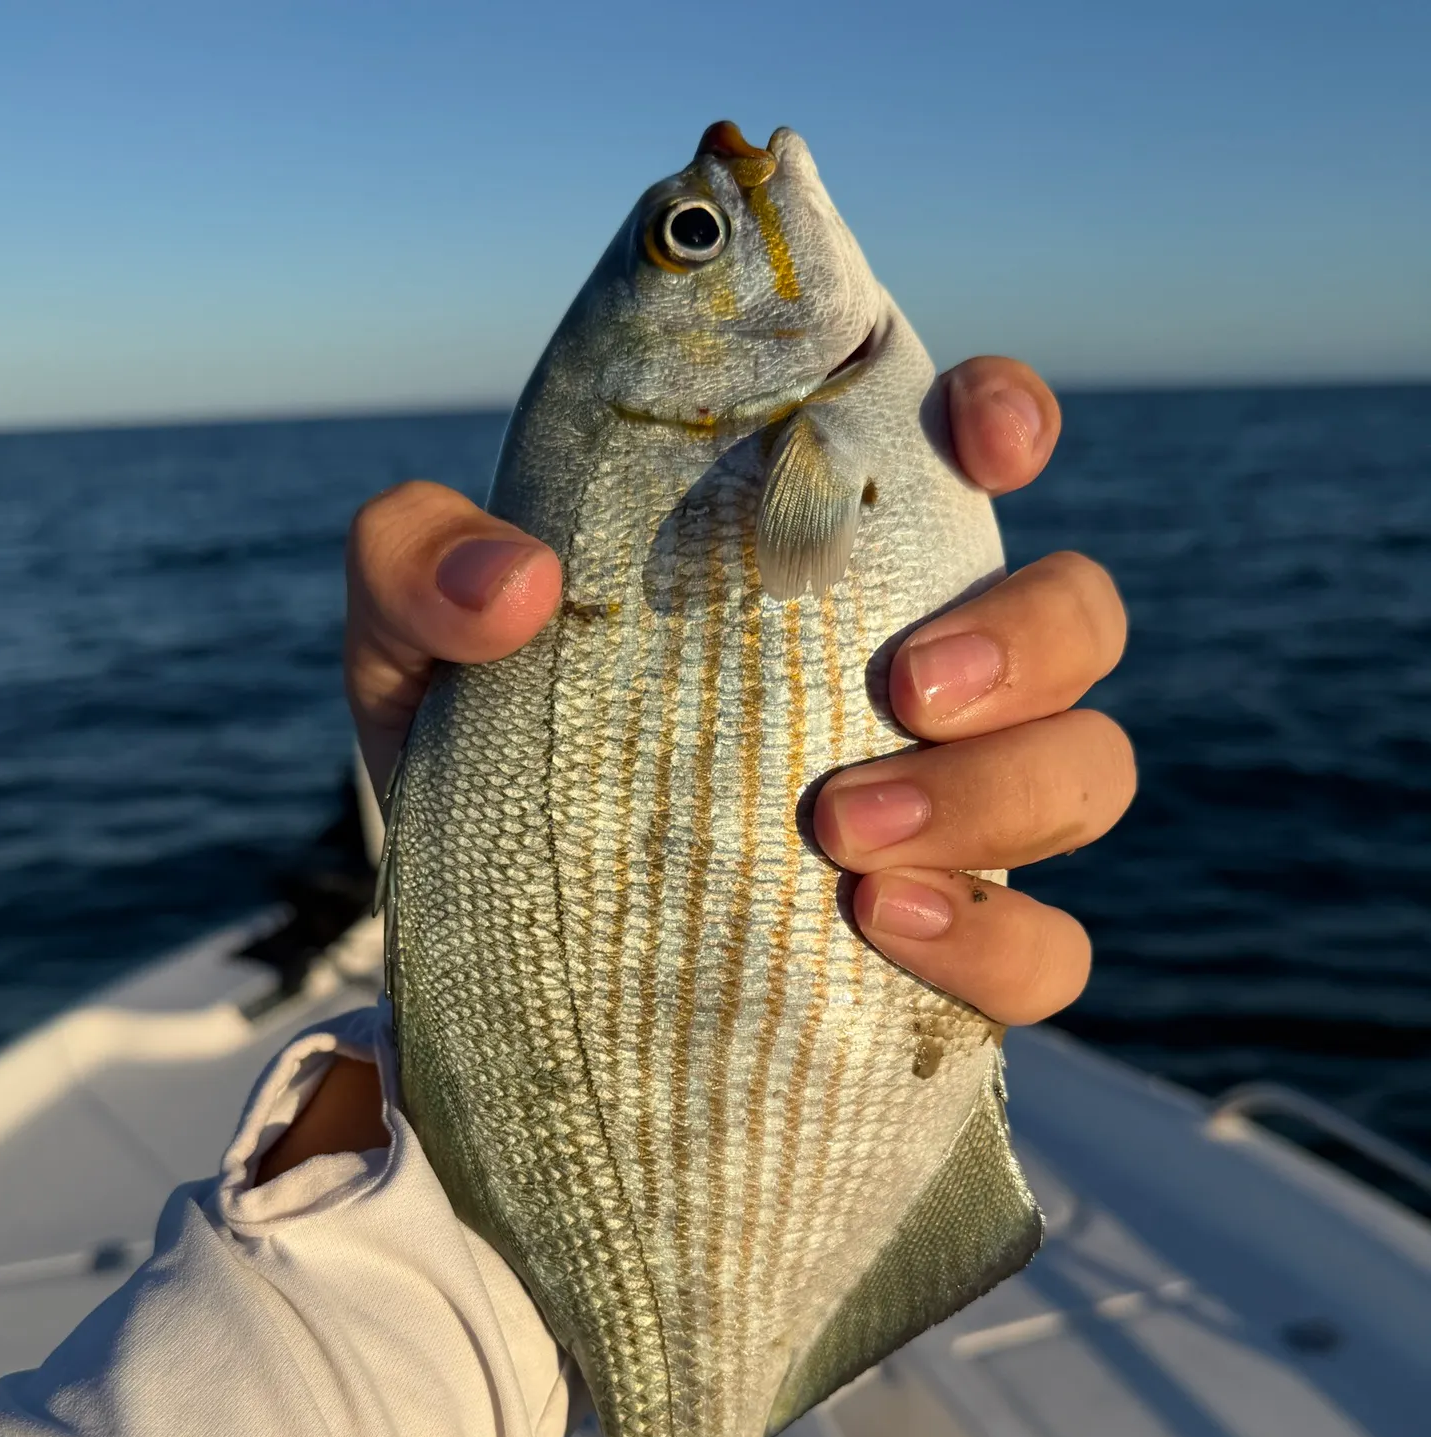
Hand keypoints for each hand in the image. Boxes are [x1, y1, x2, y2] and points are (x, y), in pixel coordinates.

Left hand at [346, 358, 1124, 1031]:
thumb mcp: (416, 645)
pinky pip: (1046, 950)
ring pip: (1087, 771)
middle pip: (1077, 615)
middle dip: (1026, 639)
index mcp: (817, 565)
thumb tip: (518, 586)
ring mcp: (949, 813)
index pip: (969, 453)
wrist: (492, 943)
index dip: (1007, 420)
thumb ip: (420, 564)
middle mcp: (915, 673)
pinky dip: (992, 940)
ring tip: (842, 834)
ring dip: (997, 794)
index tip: (986, 438)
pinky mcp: (948, 947)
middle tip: (904, 685)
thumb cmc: (482, 752)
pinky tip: (873, 930)